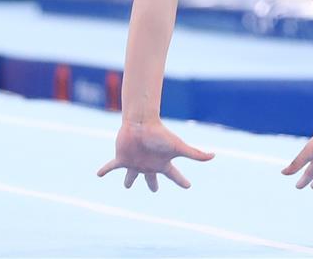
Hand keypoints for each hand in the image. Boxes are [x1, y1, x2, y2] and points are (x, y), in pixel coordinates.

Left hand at [97, 119, 214, 191]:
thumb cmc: (159, 134)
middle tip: (153, 190)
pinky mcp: (122, 158)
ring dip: (129, 179)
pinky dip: (105, 169)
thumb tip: (214, 156)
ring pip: (131, 175)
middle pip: (151, 178)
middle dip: (152, 184)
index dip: (181, 182)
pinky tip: (98, 174)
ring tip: (127, 185)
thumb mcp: (178, 147)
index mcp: (162, 164)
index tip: (188, 186)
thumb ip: (195, 154)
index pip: (175, 176)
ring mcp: (134, 162)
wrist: (141, 122)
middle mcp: (148, 164)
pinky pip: (112, 166)